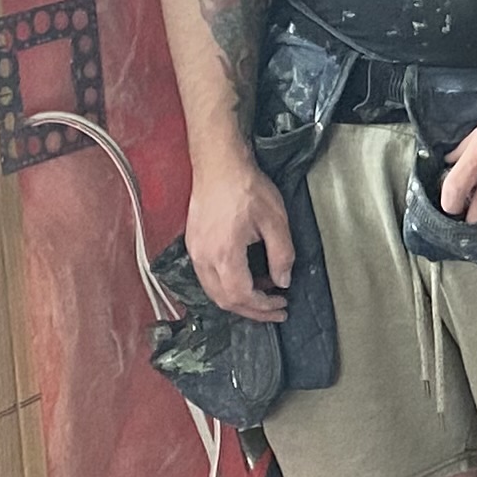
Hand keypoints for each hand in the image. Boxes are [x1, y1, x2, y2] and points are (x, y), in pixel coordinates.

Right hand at [185, 156, 294, 319]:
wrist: (219, 166)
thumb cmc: (247, 188)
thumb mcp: (276, 221)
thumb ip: (282, 255)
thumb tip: (283, 281)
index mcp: (224, 254)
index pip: (241, 296)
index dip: (263, 307)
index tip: (282, 306)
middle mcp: (203, 258)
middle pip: (224, 300)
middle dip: (252, 310)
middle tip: (276, 309)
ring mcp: (195, 252)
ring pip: (213, 291)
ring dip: (239, 299)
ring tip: (266, 293)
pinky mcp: (193, 245)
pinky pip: (207, 277)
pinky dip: (228, 285)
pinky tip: (247, 276)